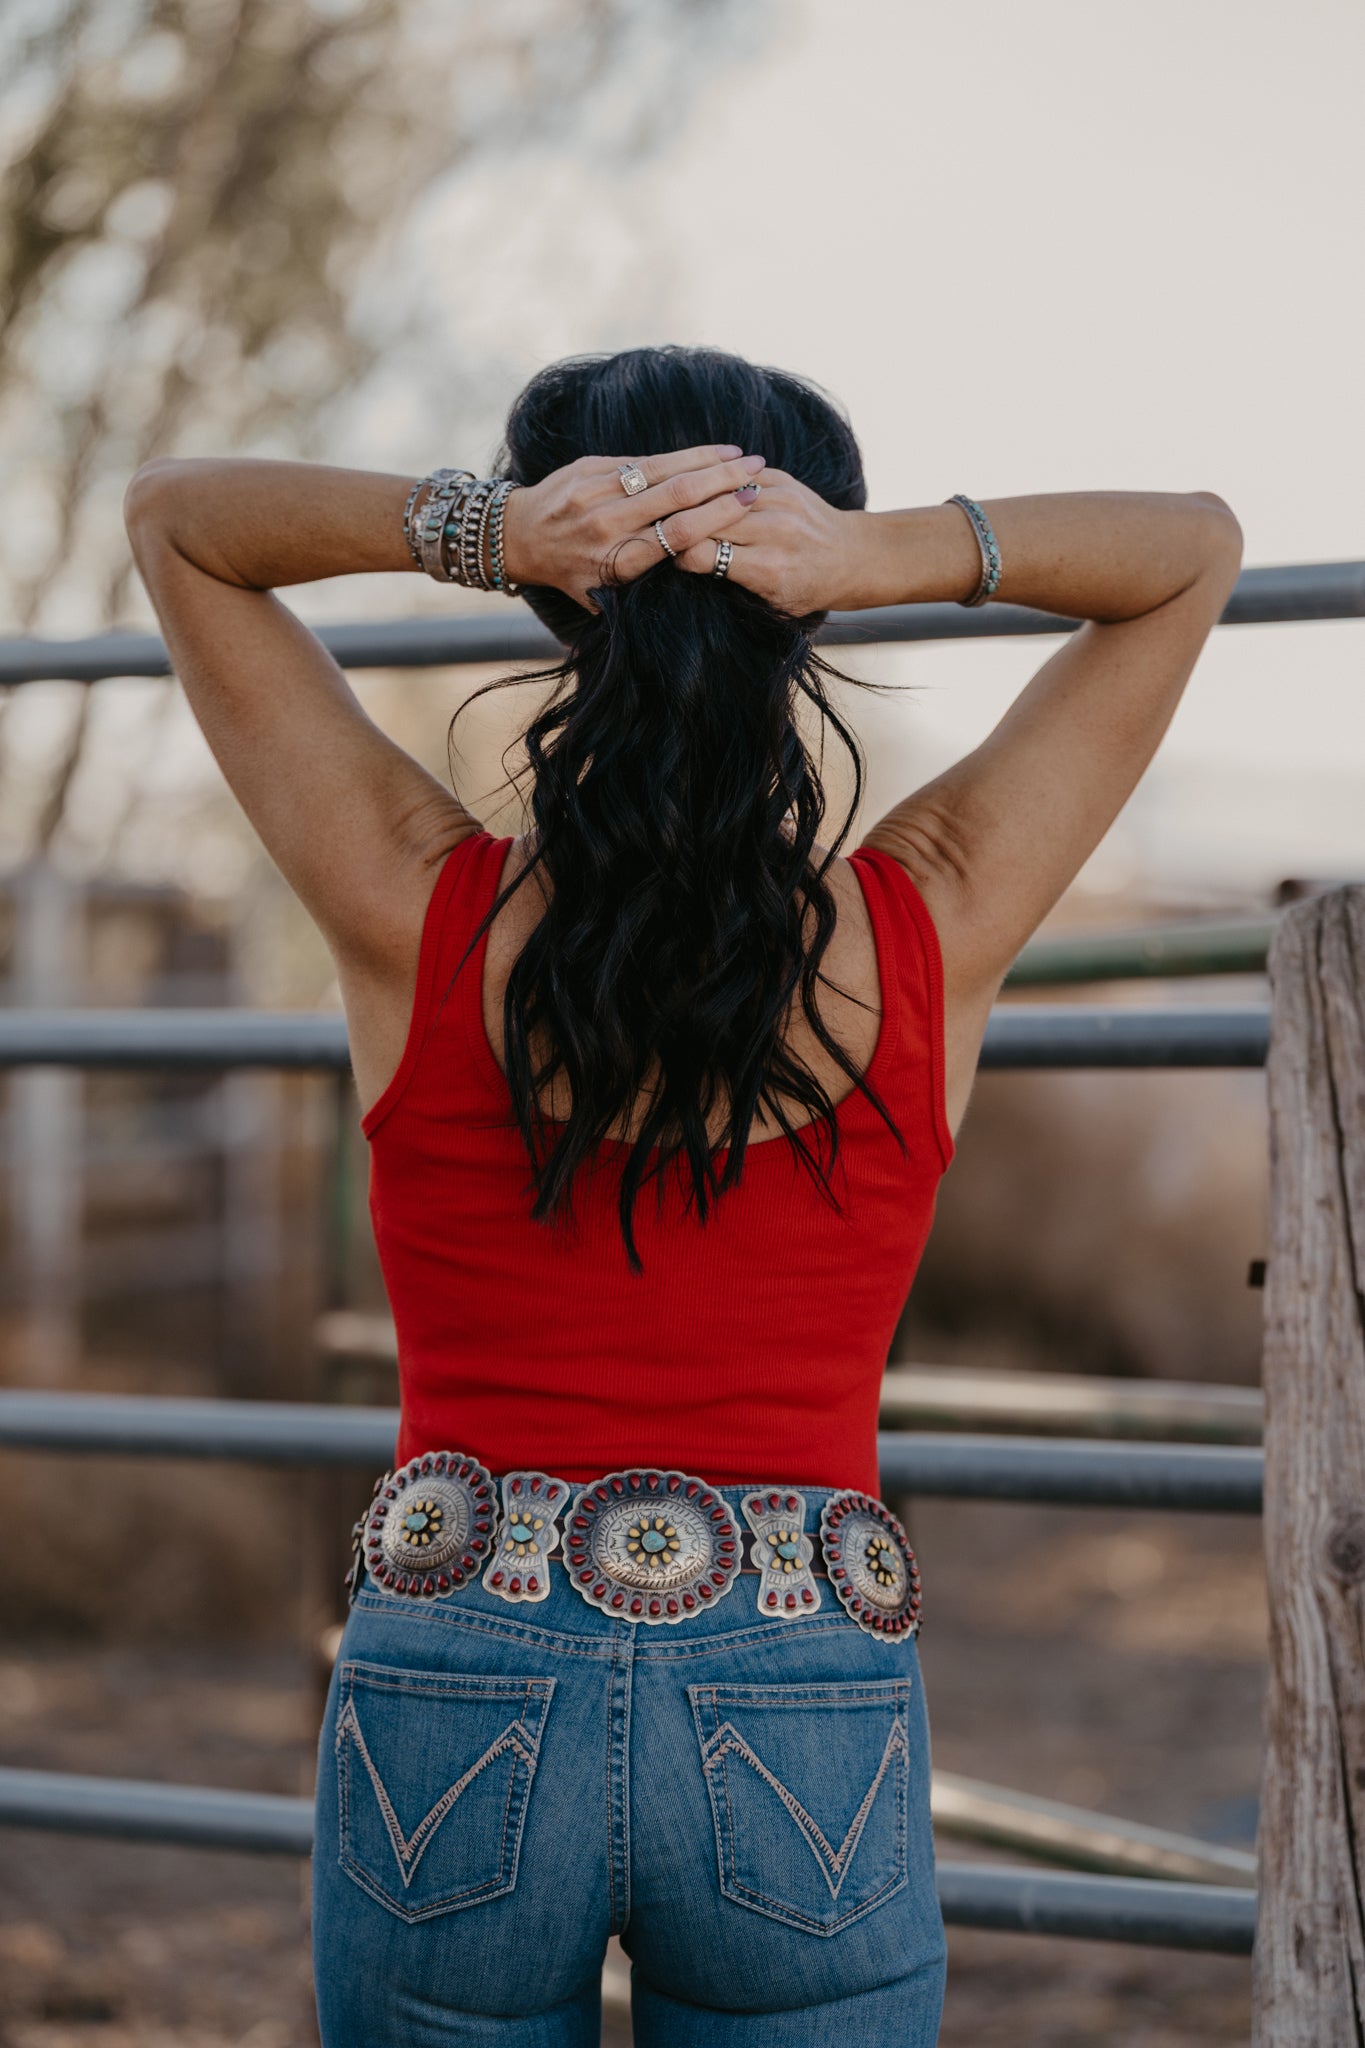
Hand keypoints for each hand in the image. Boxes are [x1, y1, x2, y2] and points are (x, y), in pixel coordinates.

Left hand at [499, 445, 767, 608]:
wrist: (516, 536)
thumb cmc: (568, 573)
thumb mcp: (601, 597)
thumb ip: (639, 594)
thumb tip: (688, 585)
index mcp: (617, 562)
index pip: (678, 536)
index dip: (718, 517)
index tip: (749, 504)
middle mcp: (607, 525)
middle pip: (676, 497)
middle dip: (722, 480)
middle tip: (757, 472)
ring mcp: (596, 492)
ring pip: (661, 470)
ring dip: (706, 459)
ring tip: (742, 455)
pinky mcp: (589, 468)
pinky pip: (641, 459)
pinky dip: (678, 455)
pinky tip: (708, 451)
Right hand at [674, 469, 865, 615]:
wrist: (851, 556)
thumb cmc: (806, 588)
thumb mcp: (770, 603)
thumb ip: (731, 583)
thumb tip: (682, 559)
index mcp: (767, 569)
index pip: (701, 553)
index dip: (678, 554)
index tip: (670, 556)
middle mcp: (774, 531)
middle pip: (705, 519)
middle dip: (679, 523)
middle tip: (660, 527)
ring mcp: (780, 501)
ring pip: (716, 491)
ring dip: (693, 498)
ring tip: (672, 503)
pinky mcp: (783, 480)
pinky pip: (736, 475)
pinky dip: (716, 483)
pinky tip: (701, 488)